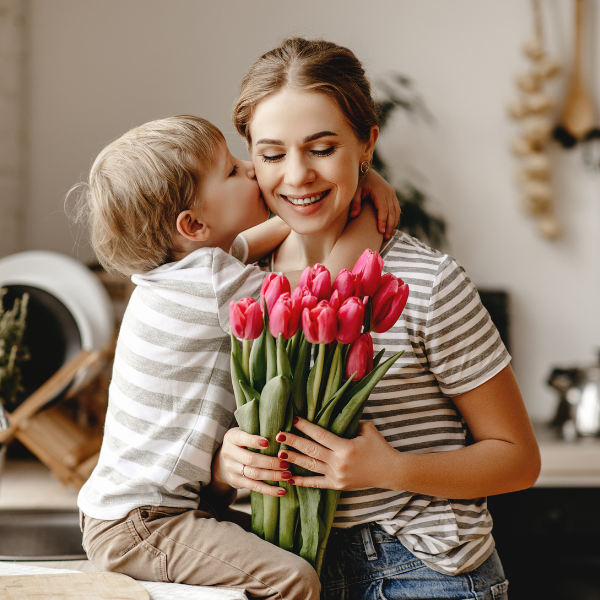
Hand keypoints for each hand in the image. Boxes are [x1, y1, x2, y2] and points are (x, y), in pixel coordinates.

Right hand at [218, 427, 292, 496]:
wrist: (223, 461)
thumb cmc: (243, 442)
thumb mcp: (245, 432)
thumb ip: (258, 431)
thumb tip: (283, 430)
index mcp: (231, 437)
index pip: (241, 439)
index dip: (254, 441)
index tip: (268, 443)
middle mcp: (229, 452)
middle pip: (250, 459)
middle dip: (270, 462)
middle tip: (286, 463)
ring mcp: (231, 469)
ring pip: (254, 474)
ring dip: (272, 476)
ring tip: (287, 475)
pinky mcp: (236, 481)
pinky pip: (254, 487)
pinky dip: (269, 490)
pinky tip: (282, 490)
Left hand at [275, 417, 397, 489]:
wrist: (390, 471)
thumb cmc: (379, 447)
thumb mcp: (367, 429)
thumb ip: (350, 422)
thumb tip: (334, 415)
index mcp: (345, 447)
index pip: (320, 435)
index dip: (306, 426)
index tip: (294, 419)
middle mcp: (338, 462)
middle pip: (311, 450)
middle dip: (294, 442)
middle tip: (278, 435)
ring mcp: (337, 475)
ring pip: (310, 466)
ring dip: (294, 459)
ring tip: (279, 454)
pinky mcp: (337, 485)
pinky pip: (316, 483)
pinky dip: (302, 481)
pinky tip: (289, 478)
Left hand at [349, 169, 400, 239]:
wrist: (364, 169)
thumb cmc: (358, 181)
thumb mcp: (354, 191)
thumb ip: (355, 203)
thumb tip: (353, 215)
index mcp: (380, 191)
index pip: (383, 209)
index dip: (383, 221)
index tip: (380, 231)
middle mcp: (388, 192)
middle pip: (392, 212)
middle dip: (389, 225)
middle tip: (385, 238)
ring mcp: (392, 193)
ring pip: (396, 211)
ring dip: (394, 223)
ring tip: (389, 235)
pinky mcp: (392, 195)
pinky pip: (396, 208)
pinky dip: (395, 218)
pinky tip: (391, 227)